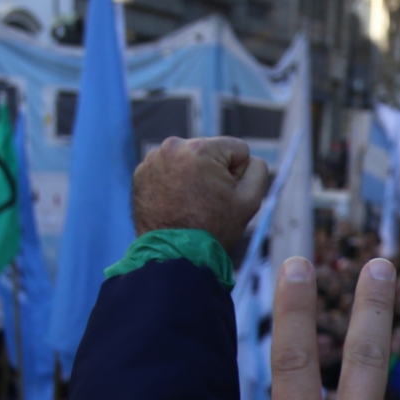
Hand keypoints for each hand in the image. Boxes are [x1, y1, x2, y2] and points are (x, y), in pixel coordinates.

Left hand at [132, 136, 271, 257]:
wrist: (174, 253)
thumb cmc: (213, 228)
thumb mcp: (250, 199)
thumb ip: (258, 169)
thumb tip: (248, 159)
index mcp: (199, 149)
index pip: (237, 149)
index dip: (238, 174)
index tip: (224, 195)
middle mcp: (172, 146)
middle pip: (211, 152)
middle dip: (213, 173)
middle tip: (207, 201)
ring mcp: (152, 159)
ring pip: (189, 160)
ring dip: (194, 176)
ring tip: (190, 203)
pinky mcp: (140, 173)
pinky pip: (169, 169)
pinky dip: (174, 183)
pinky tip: (176, 203)